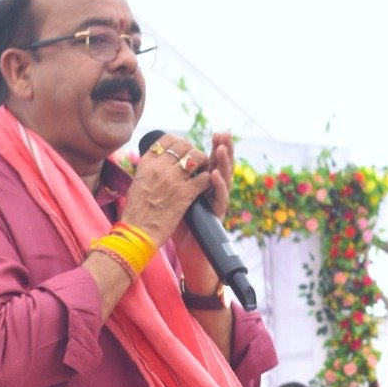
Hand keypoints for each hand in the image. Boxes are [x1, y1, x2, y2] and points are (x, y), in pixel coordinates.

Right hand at [119, 132, 217, 249]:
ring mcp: (173, 180)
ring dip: (203, 163)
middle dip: (193, 151)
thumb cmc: (136, 211)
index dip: (179, 142)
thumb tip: (160, 162)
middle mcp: (160, 167)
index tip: (183, 150)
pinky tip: (205, 185)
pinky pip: (203, 178)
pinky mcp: (184, 194)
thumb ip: (150, 169)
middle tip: (196, 161)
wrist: (137, 232)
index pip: (167, 139)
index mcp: (147, 163)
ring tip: (203, 171)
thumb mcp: (138, 182)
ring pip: (197, 158)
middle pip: (184, 146)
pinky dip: (207, 180)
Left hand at [170, 132, 235, 291]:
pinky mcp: (216, 217)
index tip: (217, 132)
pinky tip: (214, 175)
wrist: (190, 255)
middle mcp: (214, 193)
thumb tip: (162, 161)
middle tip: (224, 134)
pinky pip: (219, 200)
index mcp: (204, 186)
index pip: (212, 162)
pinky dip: (217, 186)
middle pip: (222, 167)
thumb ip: (174, 181)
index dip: (215, 147)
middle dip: (224, 149)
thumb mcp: (174, 198)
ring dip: (223, 163)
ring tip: (222, 148)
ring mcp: (217, 205)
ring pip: (225, 180)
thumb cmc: (179, 226)